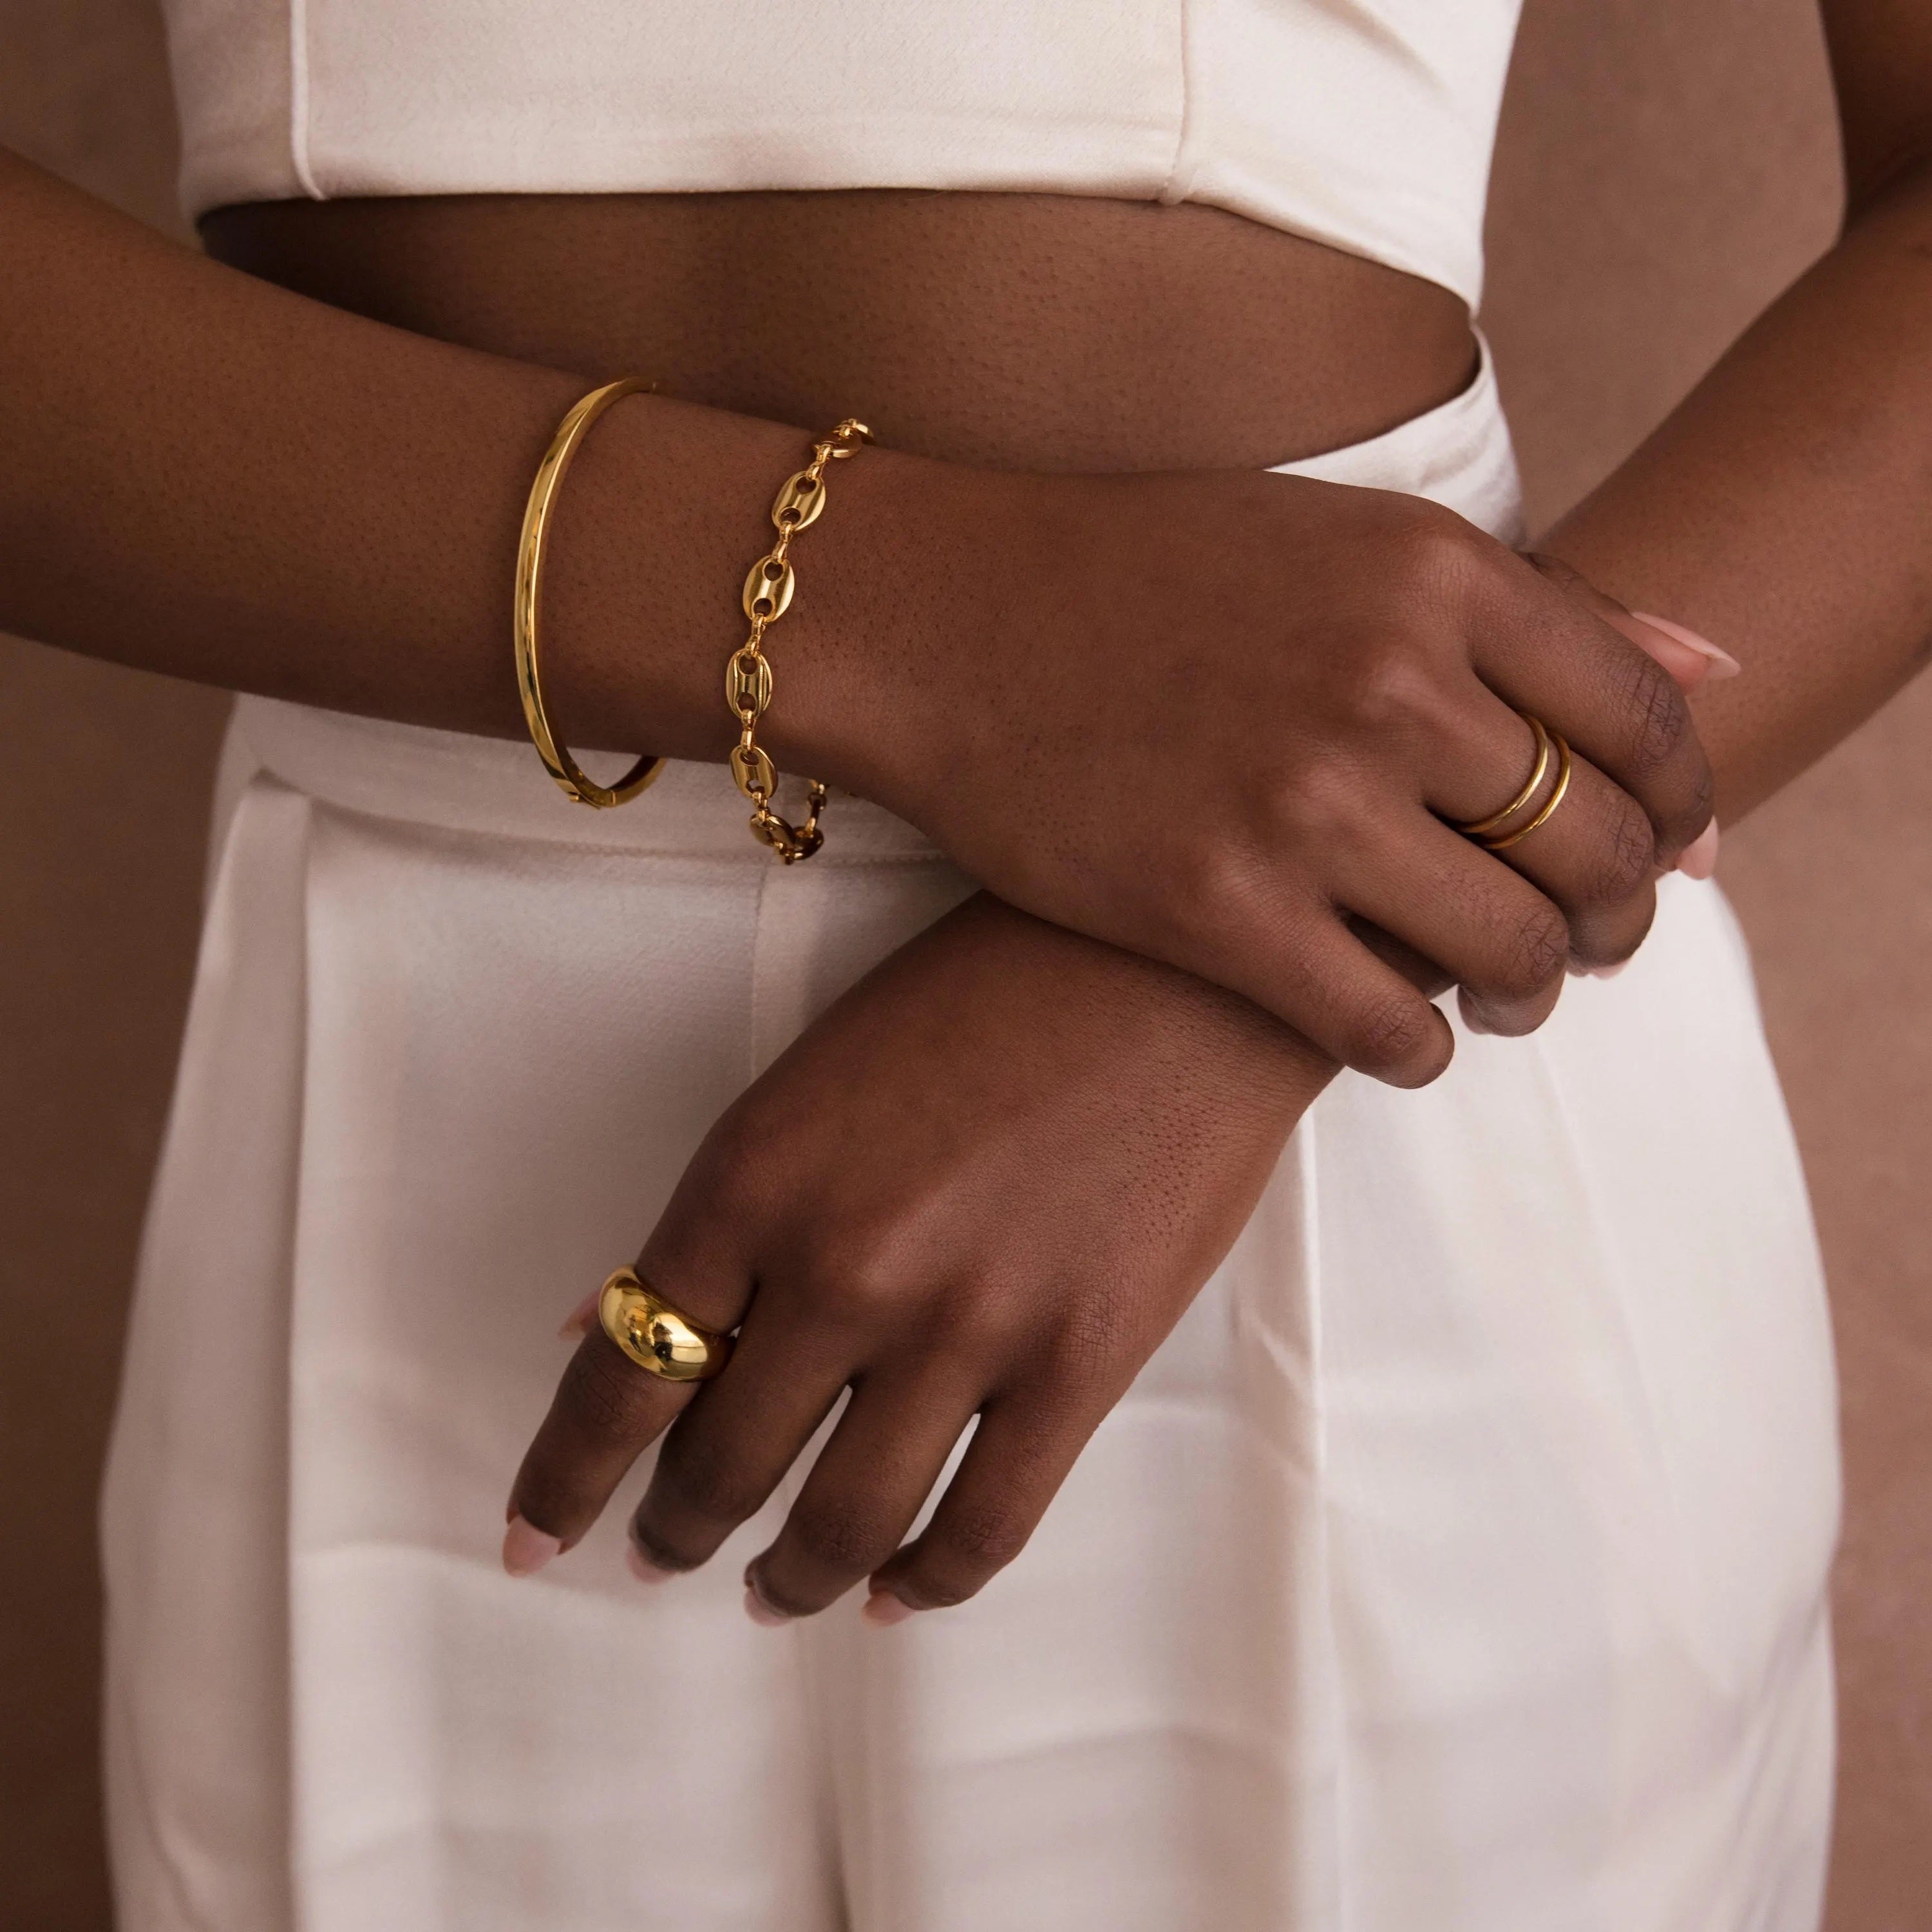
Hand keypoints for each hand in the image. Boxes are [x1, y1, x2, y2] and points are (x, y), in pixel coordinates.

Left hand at [504, 893, 1333, 1618]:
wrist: (1176, 960)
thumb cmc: (984, 994)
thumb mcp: (814, 1079)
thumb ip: (717, 1218)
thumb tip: (601, 1326)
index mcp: (754, 1179)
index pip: (623, 1375)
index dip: (563, 1480)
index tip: (532, 1540)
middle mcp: (843, 1267)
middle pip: (721, 1464)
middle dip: (676, 1531)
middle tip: (666, 1554)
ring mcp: (967, 1326)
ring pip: (841, 1521)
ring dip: (789, 1578)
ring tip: (773, 1593)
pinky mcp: (1081, 1365)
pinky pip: (981, 1528)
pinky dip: (923, 1583)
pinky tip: (894, 1592)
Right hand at [812, 466, 1714, 1086]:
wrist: (949, 620)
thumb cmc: (1149, 576)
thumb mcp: (1354, 539)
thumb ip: (1537, 602)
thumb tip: (1723, 663)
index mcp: (1436, 573)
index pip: (1645, 721)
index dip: (1681, 810)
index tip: (1658, 849)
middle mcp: (1388, 682)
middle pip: (1598, 850)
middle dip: (1620, 917)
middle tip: (1587, 941)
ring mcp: (1301, 803)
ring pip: (1511, 953)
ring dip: (1530, 993)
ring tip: (1500, 992)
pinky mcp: (1213, 909)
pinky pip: (1387, 1027)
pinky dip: (1420, 1050)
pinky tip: (1399, 1033)